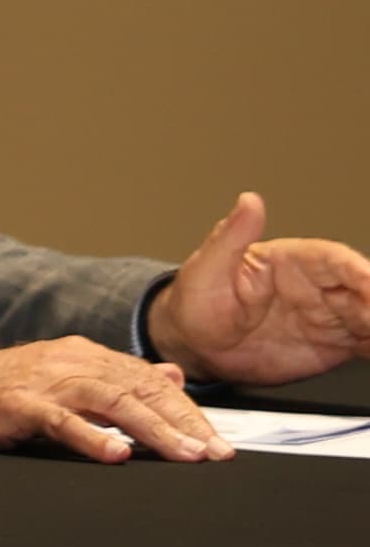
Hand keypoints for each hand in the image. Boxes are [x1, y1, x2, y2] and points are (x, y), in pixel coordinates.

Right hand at [0, 335, 228, 461]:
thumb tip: (172, 376)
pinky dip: (91, 437)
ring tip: (184, 454)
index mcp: (84, 356)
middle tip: (215, 452)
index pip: (149, 381)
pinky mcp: (17, 403)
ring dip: (153, 430)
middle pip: (139, 388)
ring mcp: (44, 381)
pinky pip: (61, 420)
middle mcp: (70, 362)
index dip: (187, 410)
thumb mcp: (66, 378)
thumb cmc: (1, 391)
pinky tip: (117, 454)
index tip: (217, 441)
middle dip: (183, 421)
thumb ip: (119, 378)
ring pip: (111, 401)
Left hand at [143, 193, 369, 388]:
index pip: (332, 259)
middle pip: (360, 288)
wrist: (194, 345)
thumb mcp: (206, 268)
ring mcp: (325, 316)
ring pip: (367, 315)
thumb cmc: (196, 301)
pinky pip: (364, 343)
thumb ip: (231, 236)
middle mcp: (315, 286)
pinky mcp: (330, 344)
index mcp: (290, 261)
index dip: (357, 270)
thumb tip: (249, 201)